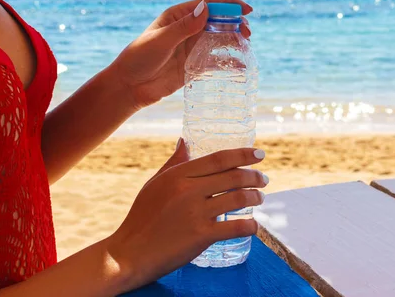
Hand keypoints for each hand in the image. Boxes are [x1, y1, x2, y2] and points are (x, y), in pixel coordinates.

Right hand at [105, 141, 267, 291]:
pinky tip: (254, 225)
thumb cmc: (141, 217)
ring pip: (238, 198)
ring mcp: (196, 213)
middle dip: (254, 176)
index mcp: (178, 175)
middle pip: (233, 176)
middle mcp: (189, 190)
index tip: (259, 154)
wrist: (130, 252)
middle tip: (264, 179)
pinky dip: (250, 225)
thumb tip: (185, 141)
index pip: (218, 159)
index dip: (243, 154)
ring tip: (260, 197)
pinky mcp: (201, 236)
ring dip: (255, 197)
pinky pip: (235, 227)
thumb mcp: (155, 183)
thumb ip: (174, 163)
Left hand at [110, 0, 252, 108]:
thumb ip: (183, 27)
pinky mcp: (195, 65)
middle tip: (248, 32)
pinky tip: (240, 66)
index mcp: (179, 16)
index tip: (246, 10)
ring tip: (246, 46)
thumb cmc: (138, 59)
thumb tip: (205, 8)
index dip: (229, 5)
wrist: (129, 87)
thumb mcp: (160, 41)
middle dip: (236, 23)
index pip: (209, 4)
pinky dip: (229, 62)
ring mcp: (192, 47)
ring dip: (235, 40)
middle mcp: (188, 29)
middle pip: (218, 21)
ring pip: (220, 39)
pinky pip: (216, 61)